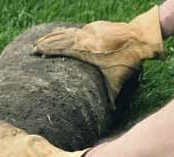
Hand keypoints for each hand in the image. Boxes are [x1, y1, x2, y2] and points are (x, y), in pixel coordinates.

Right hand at [32, 6, 163, 104]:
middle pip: (60, 38)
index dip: (47, 49)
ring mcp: (90, 30)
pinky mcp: (96, 26)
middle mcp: (85, 38)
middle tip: (32, 48)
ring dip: (54, 36)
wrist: (141, 38)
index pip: (61, 48)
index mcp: (86, 50)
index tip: (35, 52)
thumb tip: (111, 114)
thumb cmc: (129, 61)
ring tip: (41, 40)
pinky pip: (76, 30)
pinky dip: (66, 32)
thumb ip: (111, 96)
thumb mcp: (118, 80)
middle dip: (45, 43)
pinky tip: (60, 34)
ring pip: (67, 32)